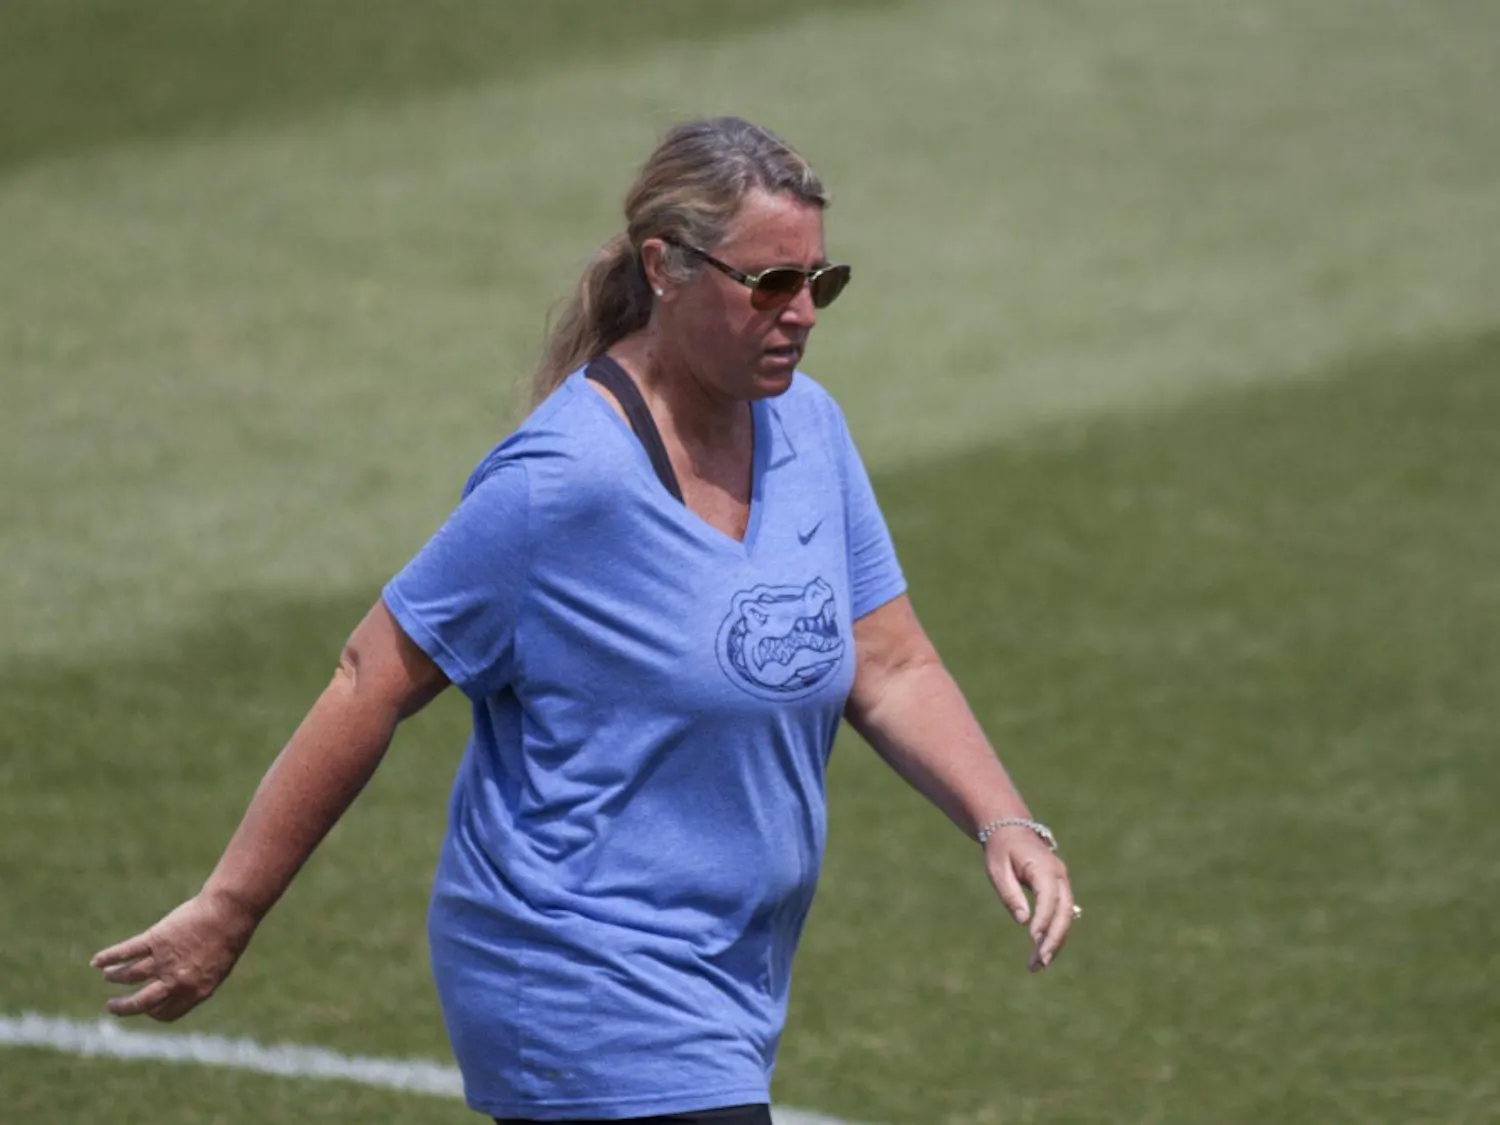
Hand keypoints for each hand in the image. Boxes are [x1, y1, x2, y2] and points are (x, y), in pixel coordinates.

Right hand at [91, 892, 257, 1020]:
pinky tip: (96, 961)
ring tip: (108, 975)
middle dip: (122, 1008)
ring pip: (129, 976)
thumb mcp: (218, 967)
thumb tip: (178, 987)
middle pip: (140, 1004)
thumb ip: (196, 979)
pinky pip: (126, 952)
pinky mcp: (155, 939)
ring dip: (115, 977)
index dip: (152, 1012)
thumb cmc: (229, 936)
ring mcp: (164, 960)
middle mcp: (176, 981)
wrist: (229, 911)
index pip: (164, 1013)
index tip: (146, 1007)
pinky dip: (108, 957)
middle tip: (111, 1007)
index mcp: (195, 992)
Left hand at [983, 826, 1076, 972]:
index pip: (1049, 897)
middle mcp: (1059, 875)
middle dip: (1054, 938)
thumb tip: (1023, 921)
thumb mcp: (997, 869)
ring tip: (1039, 965)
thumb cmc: (1001, 850)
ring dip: (1055, 942)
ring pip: (1066, 917)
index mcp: (1043, 867)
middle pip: (1064, 911)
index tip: (1034, 940)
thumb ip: (1010, 893)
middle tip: (1040, 962)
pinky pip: (1061, 915)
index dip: (1044, 919)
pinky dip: (1054, 934)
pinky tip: (1043, 954)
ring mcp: (1063, 883)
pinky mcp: (1060, 891)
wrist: (1011, 831)